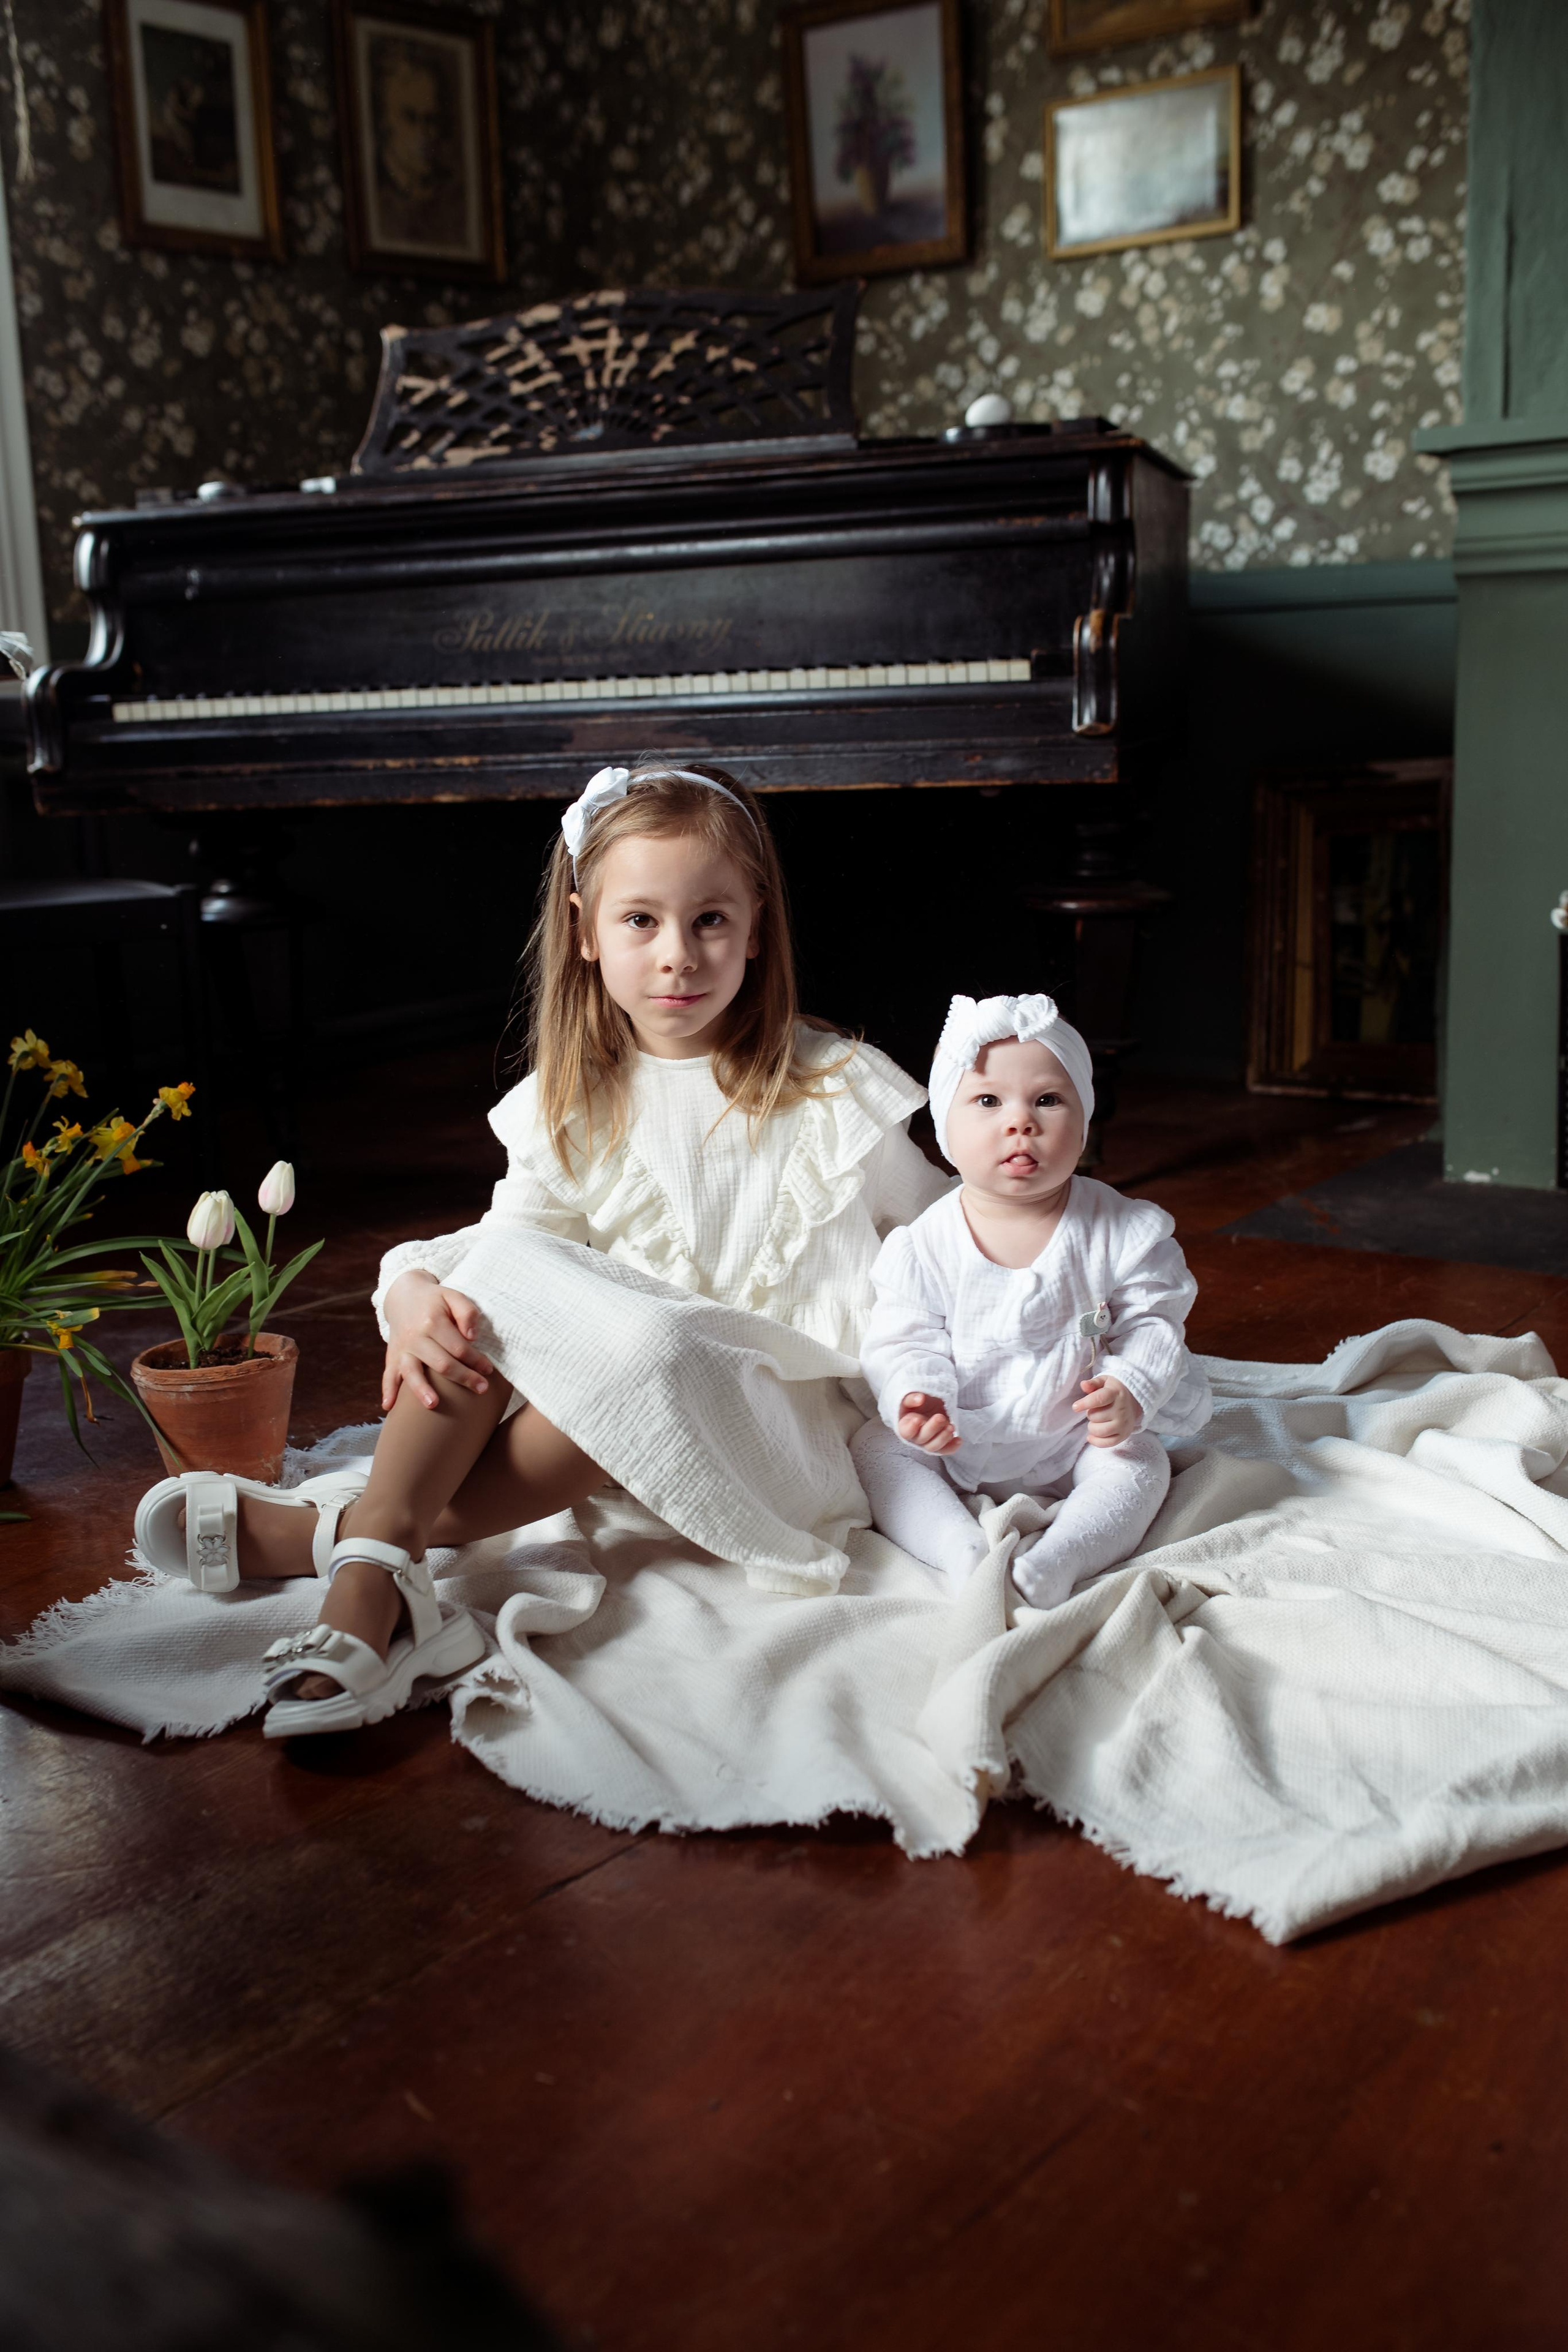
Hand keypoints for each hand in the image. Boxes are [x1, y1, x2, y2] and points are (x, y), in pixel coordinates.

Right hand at [382, 1271, 494, 1410]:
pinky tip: (388, 1406)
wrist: (404, 1295)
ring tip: (434, 1405)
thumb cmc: (436, 1300)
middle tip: (482, 1389)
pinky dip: (387, 1390)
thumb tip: (472, 1336)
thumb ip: (467, 1312)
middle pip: (441, 1363)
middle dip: (463, 1378)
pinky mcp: (392, 1355)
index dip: (476, 1360)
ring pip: (411, 1371)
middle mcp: (415, 1336)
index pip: (458, 1347)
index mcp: (432, 1321)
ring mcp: (402, 1347)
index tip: (488, 1370)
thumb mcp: (454, 1296)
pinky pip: (388, 1374)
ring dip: (422, 1389)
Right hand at [896, 1391, 960, 1454]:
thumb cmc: (916, 1402)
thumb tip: (920, 1399)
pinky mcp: (939, 1444)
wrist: (927, 1406)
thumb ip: (912, 1397)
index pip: (905, 1432)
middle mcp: (915, 1437)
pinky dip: (952, 1446)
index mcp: (905, 1426)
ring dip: (943, 1438)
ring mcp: (927, 1442)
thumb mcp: (910, 1397)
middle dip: (932, 1428)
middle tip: (940, 1417)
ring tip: (951, 1427)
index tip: (918, 1419)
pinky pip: (945, 1449)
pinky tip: (958, 1439)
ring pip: (933, 1447)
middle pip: (922, 1438)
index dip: (911, 1428)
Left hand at [1072, 1373, 1139, 1447]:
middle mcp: (1121, 1410)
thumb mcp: (1104, 1381)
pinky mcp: (1124, 1434)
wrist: (1134, 1400)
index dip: (1085, 1403)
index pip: (1099, 1399)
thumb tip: (1083, 1385)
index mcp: (1115, 1394)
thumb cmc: (1114, 1390)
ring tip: (1096, 1420)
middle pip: (1096, 1416)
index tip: (1075, 1407)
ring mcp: (1123, 1424)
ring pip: (1099, 1431)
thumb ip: (1093, 1383)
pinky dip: (1096, 1441)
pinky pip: (1107, 1443)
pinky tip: (1091, 1436)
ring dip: (1092, 1426)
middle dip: (1090, 1413)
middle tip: (1095, 1409)